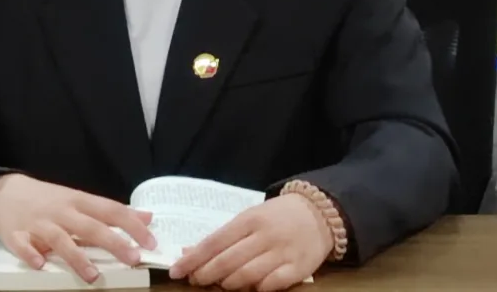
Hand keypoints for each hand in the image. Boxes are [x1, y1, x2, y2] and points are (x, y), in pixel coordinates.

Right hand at [0, 173, 156, 281]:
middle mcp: (61, 211)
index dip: (132, 225)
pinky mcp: (16, 235)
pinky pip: (23, 246)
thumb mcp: (81, 199)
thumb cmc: (49, 199)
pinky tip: (40, 265)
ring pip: (60, 239)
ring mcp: (38, 223)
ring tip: (93, 275)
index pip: (111, 210)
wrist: (6, 192)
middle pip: (90, 226)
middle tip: (134, 258)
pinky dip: (31, 254)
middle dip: (113, 242)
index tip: (150, 242)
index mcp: (79, 200)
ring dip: (77, 257)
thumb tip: (147, 217)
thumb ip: (113, 211)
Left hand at [168, 193, 333, 290]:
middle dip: (206, 273)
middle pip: (228, 260)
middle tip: (195, 281)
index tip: (176, 270)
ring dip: (229, 284)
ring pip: (247, 275)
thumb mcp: (249, 218)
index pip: (215, 241)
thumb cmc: (276, 217)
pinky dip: (258, 289)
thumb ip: (223, 236)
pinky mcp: (298, 268)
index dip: (194, 258)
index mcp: (249, 219)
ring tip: (221, 284)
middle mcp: (264, 235)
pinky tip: (250, 288)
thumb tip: (190, 251)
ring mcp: (282, 252)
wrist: (319, 213)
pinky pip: (272, 284)